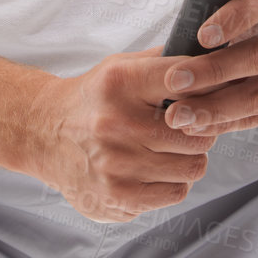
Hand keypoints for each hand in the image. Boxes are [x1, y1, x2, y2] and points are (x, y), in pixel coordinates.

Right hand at [30, 44, 217, 223]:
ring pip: (192, 167)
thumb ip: (165, 61)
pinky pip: (175, 193)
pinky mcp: (118, 198)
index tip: (210, 95)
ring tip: (170, 149)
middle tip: (188, 128)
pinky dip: (173, 182)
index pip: (187, 82)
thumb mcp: (121, 66)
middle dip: (201, 131)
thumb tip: (212, 60)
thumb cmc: (94, 99)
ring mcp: (117, 165)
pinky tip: (155, 170)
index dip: (208, 89)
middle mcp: (118, 124)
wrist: (45, 134)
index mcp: (121, 83)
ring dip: (188, 159)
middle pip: (198, 134)